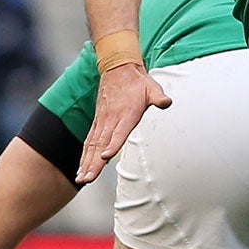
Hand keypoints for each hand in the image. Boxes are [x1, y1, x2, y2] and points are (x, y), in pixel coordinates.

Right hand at [75, 63, 170, 183]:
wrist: (118, 68)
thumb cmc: (138, 82)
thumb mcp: (152, 87)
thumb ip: (159, 96)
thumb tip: (167, 102)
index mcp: (126, 113)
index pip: (118, 131)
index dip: (112, 144)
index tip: (106, 157)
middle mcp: (111, 119)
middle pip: (101, 144)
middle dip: (93, 163)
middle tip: (87, 179)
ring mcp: (102, 121)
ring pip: (92, 145)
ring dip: (86, 162)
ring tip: (82, 179)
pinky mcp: (98, 122)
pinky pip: (89, 141)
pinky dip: (84, 155)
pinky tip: (81, 168)